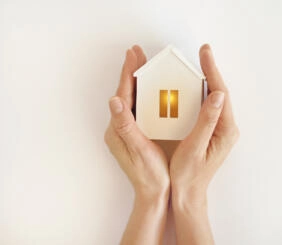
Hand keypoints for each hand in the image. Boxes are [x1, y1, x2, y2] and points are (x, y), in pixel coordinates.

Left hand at [104, 45, 168, 244]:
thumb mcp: (139, 149)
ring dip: (137, 81)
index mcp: (119, 130)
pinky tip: (152, 88)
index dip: (128, 74)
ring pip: (132, 99)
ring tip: (143, 64)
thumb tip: (114, 100)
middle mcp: (120, 127)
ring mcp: (128, 130)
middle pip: (126, 93)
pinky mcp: (136, 133)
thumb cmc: (150, 174)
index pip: (123, 95)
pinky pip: (139, 108)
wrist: (154, 194)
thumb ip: (126, 125)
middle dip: (131, 72)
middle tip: (137, 52)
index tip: (133, 55)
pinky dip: (144, 94)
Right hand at [170, 44, 239, 244]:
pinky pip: (207, 106)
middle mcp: (226, 128)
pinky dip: (200, 93)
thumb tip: (217, 95)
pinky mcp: (212, 131)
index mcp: (225, 131)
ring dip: (206, 80)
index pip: (220, 94)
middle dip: (210, 71)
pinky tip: (192, 85)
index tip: (205, 53)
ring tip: (198, 63)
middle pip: (219, 92)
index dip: (212, 71)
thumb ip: (207, 121)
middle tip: (203, 52)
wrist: (189, 194)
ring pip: (214, 98)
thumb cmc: (189, 175)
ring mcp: (220, 129)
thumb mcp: (195, 147)